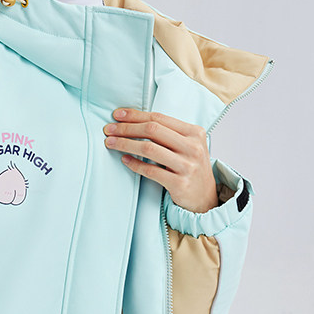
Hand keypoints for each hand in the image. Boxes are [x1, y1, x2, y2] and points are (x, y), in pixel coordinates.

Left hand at [104, 108, 218, 212]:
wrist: (205, 198)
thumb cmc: (190, 168)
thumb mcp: (187, 145)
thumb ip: (169, 133)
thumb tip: (134, 121)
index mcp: (194, 132)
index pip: (159, 118)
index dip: (135, 115)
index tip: (117, 115)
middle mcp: (193, 147)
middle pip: (152, 130)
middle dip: (126, 128)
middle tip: (108, 129)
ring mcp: (188, 166)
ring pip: (149, 149)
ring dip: (125, 144)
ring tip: (110, 143)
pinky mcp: (180, 184)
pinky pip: (151, 171)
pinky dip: (134, 164)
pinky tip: (124, 160)